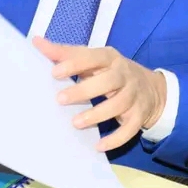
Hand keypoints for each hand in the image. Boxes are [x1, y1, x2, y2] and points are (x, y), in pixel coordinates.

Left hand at [33, 36, 166, 151]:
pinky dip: (115, 139)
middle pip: (109, 81)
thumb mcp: (92, 59)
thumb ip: (65, 53)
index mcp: (110, 58)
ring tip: (76, 123)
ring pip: (119, 105)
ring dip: (97, 115)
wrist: (150, 88)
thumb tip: (36, 42)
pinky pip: (130, 129)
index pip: (93, 58)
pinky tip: (98, 146)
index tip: (54, 73)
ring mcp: (134, 95)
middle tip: (60, 99)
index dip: (75, 64)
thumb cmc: (110, 71)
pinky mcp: (139, 115)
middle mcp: (125, 74)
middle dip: (85, 90)